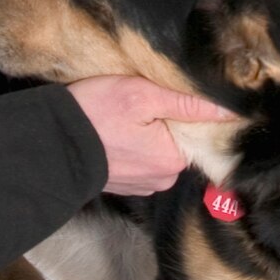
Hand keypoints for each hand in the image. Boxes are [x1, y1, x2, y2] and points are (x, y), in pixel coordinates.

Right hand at [67, 78, 235, 193]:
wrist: (50, 143)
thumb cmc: (95, 116)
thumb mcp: (142, 96)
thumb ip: (188, 103)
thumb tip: (229, 110)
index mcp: (173, 160)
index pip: (198, 130)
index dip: (186, 109)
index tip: (166, 95)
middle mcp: (162, 178)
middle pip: (179, 141)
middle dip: (165, 121)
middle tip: (140, 102)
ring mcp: (142, 184)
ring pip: (158, 149)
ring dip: (148, 132)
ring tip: (125, 116)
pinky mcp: (124, 183)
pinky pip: (140, 160)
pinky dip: (133, 145)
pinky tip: (117, 132)